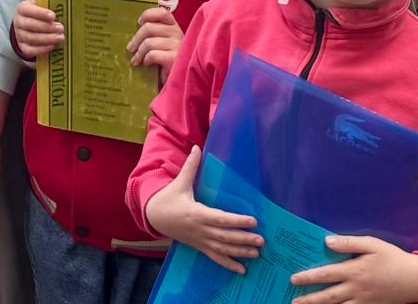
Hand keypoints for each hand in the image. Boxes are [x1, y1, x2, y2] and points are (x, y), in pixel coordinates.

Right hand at [13, 0, 64, 59]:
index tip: (53, 15)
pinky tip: (53, 46)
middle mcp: (19, 22)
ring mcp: (20, 36)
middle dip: (46, 28)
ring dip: (47, 39)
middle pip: (30, 26)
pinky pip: (31, 50)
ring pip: (31, 38)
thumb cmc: (37, 11)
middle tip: (62, 28)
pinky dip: (42, 49)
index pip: (28, 10)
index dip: (40, 13)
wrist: (29, 30)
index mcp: (22, 8)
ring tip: (61, 38)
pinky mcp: (24, 48)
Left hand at [128, 5, 182, 70]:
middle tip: (130, 49)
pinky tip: (147, 64)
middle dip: (136, 39)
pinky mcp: (175, 58)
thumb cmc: (168, 61)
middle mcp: (178, 33)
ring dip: (139, 53)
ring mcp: (177, 45)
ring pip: (148, 42)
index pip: (162, 13)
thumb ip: (154, 35)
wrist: (180, 79)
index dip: (148, 15)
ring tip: (136, 60)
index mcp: (174, 27)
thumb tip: (134, 33)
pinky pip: (153, 55)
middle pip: (149, 27)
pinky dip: (146, 60)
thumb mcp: (163, 44)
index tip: (139, 22)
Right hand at [144, 147, 262, 274]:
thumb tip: (197, 148)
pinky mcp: (199, 247)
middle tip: (262, 240)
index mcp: (196, 213)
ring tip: (257, 253)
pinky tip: (242, 271)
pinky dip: (229, 265)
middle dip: (244, 239)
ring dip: (240, 252)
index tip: (253, 221)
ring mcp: (200, 240)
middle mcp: (200, 229)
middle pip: (224, 237)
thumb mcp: (179, 183)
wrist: (154, 217)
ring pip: (222, 249)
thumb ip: (191, 167)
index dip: (237, 221)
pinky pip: (215, 258)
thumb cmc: (169, 198)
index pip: (220, 219)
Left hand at [290, 235, 417, 303]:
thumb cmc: (392, 259)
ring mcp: (364, 301)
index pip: (326, 274)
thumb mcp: (372, 244)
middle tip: (293, 301)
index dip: (309, 277)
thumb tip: (328, 241)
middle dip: (309, 299)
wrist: (417, 280)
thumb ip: (349, 243)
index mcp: (355, 271)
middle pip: (329, 296)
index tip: (293, 279)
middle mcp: (357, 289)